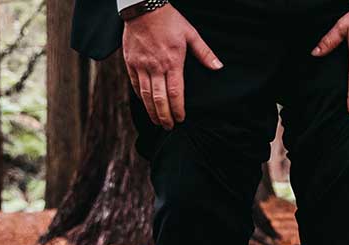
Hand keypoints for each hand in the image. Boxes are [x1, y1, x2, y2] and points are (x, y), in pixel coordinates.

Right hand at [122, 4, 222, 129]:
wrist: (143, 7)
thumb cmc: (169, 20)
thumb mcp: (191, 34)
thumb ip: (204, 53)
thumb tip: (218, 67)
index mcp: (172, 62)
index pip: (175, 93)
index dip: (178, 109)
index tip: (181, 119)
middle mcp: (155, 66)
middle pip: (159, 98)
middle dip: (164, 115)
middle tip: (169, 127)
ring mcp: (141, 64)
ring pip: (145, 94)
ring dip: (151, 110)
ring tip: (157, 121)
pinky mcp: (130, 61)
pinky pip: (134, 83)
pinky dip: (140, 96)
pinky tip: (145, 104)